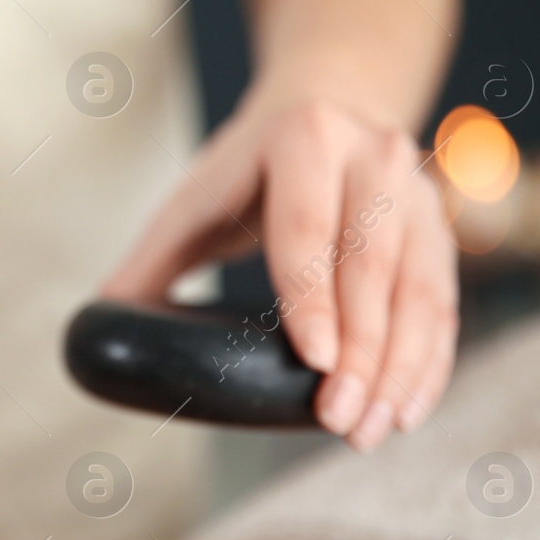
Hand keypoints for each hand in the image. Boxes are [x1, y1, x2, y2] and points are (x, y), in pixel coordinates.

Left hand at [103, 98, 457, 450]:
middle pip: (371, 268)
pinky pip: (444, 305)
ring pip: (420, 291)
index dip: (313, 299)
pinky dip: (429, 363)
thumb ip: (146, 267)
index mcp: (302, 139)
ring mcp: (417, 194)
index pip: (309, 229)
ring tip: (373, 431)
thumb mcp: (190, 204)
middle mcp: (372, 157)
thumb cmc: (243, 175)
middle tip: (339, 422)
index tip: (315, 363)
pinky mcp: (441, 232)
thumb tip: (96, 328)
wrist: (325, 108)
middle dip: (361, 353)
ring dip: (401, 369)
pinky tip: (407, 410)